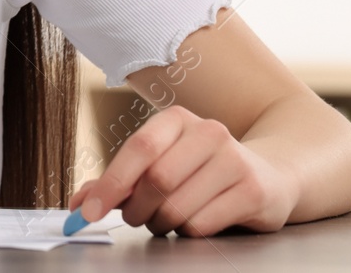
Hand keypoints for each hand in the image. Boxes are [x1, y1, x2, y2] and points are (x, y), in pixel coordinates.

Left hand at [70, 105, 298, 236]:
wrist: (270, 175)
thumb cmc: (202, 171)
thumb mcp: (161, 165)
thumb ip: (120, 182)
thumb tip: (79, 201)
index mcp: (178, 120)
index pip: (138, 149)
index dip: (110, 183)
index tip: (86, 212)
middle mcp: (209, 132)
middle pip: (156, 180)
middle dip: (137, 209)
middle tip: (136, 218)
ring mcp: (235, 160)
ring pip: (177, 206)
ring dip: (162, 223)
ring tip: (167, 219)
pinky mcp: (254, 191)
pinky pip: (202, 224)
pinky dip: (188, 232)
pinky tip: (195, 221)